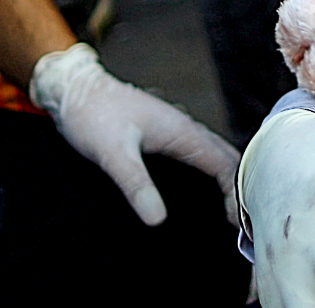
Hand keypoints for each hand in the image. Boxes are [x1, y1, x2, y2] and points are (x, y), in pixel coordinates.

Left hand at [29, 43, 239, 225]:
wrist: (74, 88)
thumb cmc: (92, 115)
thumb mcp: (113, 153)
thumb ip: (135, 184)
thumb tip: (157, 220)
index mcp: (183, 132)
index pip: (227, 166)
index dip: (237, 196)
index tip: (237, 227)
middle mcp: (185, 129)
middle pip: (228, 160)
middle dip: (239, 189)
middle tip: (240, 227)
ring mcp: (175, 129)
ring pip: (214, 155)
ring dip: (226, 180)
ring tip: (227, 213)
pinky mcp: (163, 133)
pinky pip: (198, 153)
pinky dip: (208, 173)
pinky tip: (199, 191)